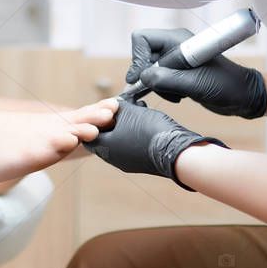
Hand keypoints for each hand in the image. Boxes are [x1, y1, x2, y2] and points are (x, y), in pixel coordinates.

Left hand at [83, 98, 226, 190]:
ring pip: (121, 138)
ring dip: (127, 123)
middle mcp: (114, 158)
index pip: (89, 133)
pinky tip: (147, 118)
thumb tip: (113, 105)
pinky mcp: (144, 162)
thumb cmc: (150, 131)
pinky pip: (134, 144)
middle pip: (106, 134)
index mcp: (105, 148)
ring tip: (138, 109)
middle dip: (113, 118)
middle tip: (122, 106)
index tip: (104, 107)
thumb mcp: (129, 112)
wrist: (177, 152)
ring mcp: (129, 162)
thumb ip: (117, 107)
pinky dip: (137, 131)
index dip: (95, 117)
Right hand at [126, 28, 266, 118]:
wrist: (244, 96)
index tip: (140, 79)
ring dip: (157, 85)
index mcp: (179, 40)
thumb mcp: (195, 84)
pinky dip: (163, 90)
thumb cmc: (227, 86)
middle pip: (143, 55)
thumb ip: (166, 79)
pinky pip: (159, 79)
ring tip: (176, 95)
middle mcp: (175, 46)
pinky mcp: (179, 73)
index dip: (137, 58)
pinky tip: (179, 97)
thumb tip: (142, 77)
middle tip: (158, 89)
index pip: (143, 39)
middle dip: (147, 75)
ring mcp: (177, 60)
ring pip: (149, 70)